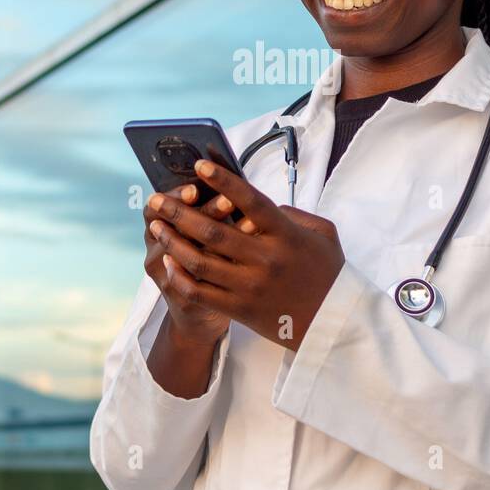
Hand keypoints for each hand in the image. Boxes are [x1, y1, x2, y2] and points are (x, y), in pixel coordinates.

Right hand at [143, 182, 236, 345]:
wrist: (195, 308)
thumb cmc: (200, 255)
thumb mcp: (193, 227)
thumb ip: (203, 204)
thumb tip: (224, 176)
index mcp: (155, 228)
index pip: (154, 209)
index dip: (174, 196)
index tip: (196, 186)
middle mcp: (157, 251)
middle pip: (176, 230)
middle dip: (206, 212)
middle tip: (229, 201)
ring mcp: (169, 277)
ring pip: (192, 256)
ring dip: (223, 240)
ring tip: (250, 224)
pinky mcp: (188, 298)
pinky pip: (205, 283)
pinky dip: (229, 267)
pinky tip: (250, 256)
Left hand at [146, 159, 345, 350]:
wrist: (333, 323)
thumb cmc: (329, 273)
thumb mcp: (324, 234)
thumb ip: (293, 214)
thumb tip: (256, 208)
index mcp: (285, 235)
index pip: (249, 200)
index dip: (223, 180)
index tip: (199, 165)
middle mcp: (265, 258)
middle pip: (213, 230)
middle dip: (179, 212)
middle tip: (156, 199)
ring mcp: (250, 286)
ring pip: (200, 261)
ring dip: (173, 241)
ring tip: (156, 226)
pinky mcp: (240, 309)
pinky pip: (201, 292)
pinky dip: (181, 276)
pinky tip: (168, 261)